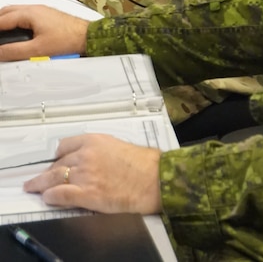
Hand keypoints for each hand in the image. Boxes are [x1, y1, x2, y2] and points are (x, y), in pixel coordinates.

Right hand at [0, 5, 88, 60]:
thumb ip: (14, 51)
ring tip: (1, 31)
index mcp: (30, 14)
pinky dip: (15, 20)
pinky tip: (15, 30)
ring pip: (16, 12)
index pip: (3, 20)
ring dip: (5, 19)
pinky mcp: (46, 15)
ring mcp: (41, 11)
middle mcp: (34, 9)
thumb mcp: (37, 49)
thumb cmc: (66, 40)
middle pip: (7, 11)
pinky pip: (25, 14)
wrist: (86, 36)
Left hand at [24, 134, 161, 213]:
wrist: (153, 178)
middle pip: (58, 164)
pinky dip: (51, 196)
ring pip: (55, 178)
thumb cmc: (141, 163)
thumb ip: (99, 151)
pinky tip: (47, 198)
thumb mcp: (116, 146)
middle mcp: (86, 155)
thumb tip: (88, 161)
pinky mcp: (87, 194)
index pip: (64, 146)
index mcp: (94, 141)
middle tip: (38, 178)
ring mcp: (85, 175)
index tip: (54, 162)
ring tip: (33, 187)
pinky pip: (61, 194)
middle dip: (47, 172)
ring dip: (41, 184)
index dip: (57, 156)